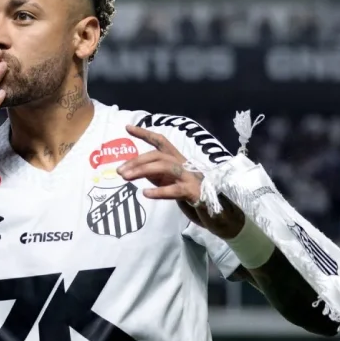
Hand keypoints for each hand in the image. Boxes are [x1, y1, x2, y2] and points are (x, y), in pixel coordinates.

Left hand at [118, 124, 244, 238]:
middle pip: (158, 155)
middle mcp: (184, 165)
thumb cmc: (193, 195)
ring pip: (165, 167)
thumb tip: (137, 170)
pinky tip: (146, 194)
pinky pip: (175, 190)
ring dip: (142, 171)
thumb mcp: (171, 182)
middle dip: (137, 160)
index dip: (145, 133)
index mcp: (178, 160)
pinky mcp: (195, 192)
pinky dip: (160, 191)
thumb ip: (157, 174)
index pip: (161, 142)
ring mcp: (190, 177)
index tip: (128, 127)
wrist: (220, 213)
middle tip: (119, 171)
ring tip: (126, 178)